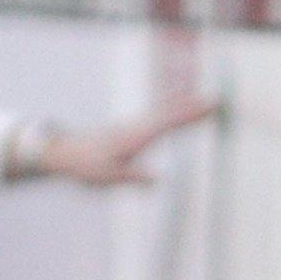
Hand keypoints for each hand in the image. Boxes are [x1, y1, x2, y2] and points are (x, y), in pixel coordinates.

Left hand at [22, 92, 220, 186]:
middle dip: (194, 107)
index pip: (169, 124)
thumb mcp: (109, 178)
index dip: (191, 116)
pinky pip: (155, 117)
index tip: (210, 108)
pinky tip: (175, 109)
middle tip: (217, 100)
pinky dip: (170, 110)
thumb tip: (159, 179)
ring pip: (163, 112)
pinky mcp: (129, 129)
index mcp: (135, 137)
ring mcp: (133, 126)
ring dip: (184, 106)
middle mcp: (136, 127)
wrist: (62, 152)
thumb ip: (134, 177)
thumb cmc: (85, 166)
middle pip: (170, 113)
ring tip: (204, 101)